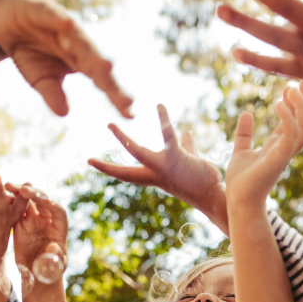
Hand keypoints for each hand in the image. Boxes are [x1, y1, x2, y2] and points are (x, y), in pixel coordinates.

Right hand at [0, 0, 132, 117]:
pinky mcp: (44, 10)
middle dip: (111, 80)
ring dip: (93, 52)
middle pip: (97, 63)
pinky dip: (60, 21)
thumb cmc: (30, 51)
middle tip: (125, 98)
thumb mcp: (39, 79)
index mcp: (80, 62)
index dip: (116, 96)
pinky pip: (53, 16)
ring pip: (80, 40)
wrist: (5, 22)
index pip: (102, 81)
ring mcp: (63, 27)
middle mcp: (77, 44)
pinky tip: (68, 25)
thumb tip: (64, 113)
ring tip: (107, 66)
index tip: (130, 113)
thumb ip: (53, 93)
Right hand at [8, 184, 69, 269]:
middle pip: (43, 201)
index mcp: (59, 229)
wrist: (36, 277)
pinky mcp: (21, 224)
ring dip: (18, 192)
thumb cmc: (49, 274)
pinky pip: (16, 210)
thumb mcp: (54, 269)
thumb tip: (54, 246)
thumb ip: (55, 259)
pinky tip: (0, 198)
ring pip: (28, 202)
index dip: (51, 204)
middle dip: (32, 193)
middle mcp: (48, 221)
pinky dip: (9, 203)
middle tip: (21, 188)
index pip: (58, 211)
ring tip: (6, 186)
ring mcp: (34, 221)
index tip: (42, 200)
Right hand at [88, 104, 228, 232]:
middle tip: (87, 159)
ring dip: (122, 140)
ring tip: (110, 126)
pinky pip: (167, 135)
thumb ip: (185, 146)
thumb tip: (185, 133)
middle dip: (106, 166)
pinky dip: (163, 119)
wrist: (214, 194)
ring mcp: (163, 167)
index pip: (127, 173)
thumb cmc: (203, 180)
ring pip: (138, 152)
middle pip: (126, 169)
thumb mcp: (190, 160)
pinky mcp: (177, 158)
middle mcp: (155, 174)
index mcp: (155, 175)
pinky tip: (159, 106)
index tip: (91, 161)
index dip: (109, 168)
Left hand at [225, 82, 302, 208]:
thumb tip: (246, 113)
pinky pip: (290, 135)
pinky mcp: (278, 159)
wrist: (238, 201)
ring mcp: (284, 154)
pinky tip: (279, 103)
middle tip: (302, 80)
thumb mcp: (241, 151)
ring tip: (291, 88)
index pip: (296, 121)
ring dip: (302, 106)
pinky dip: (288, 118)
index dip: (297, 103)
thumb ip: (245, 134)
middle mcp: (286, 150)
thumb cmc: (240, 181)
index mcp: (279, 147)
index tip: (292, 85)